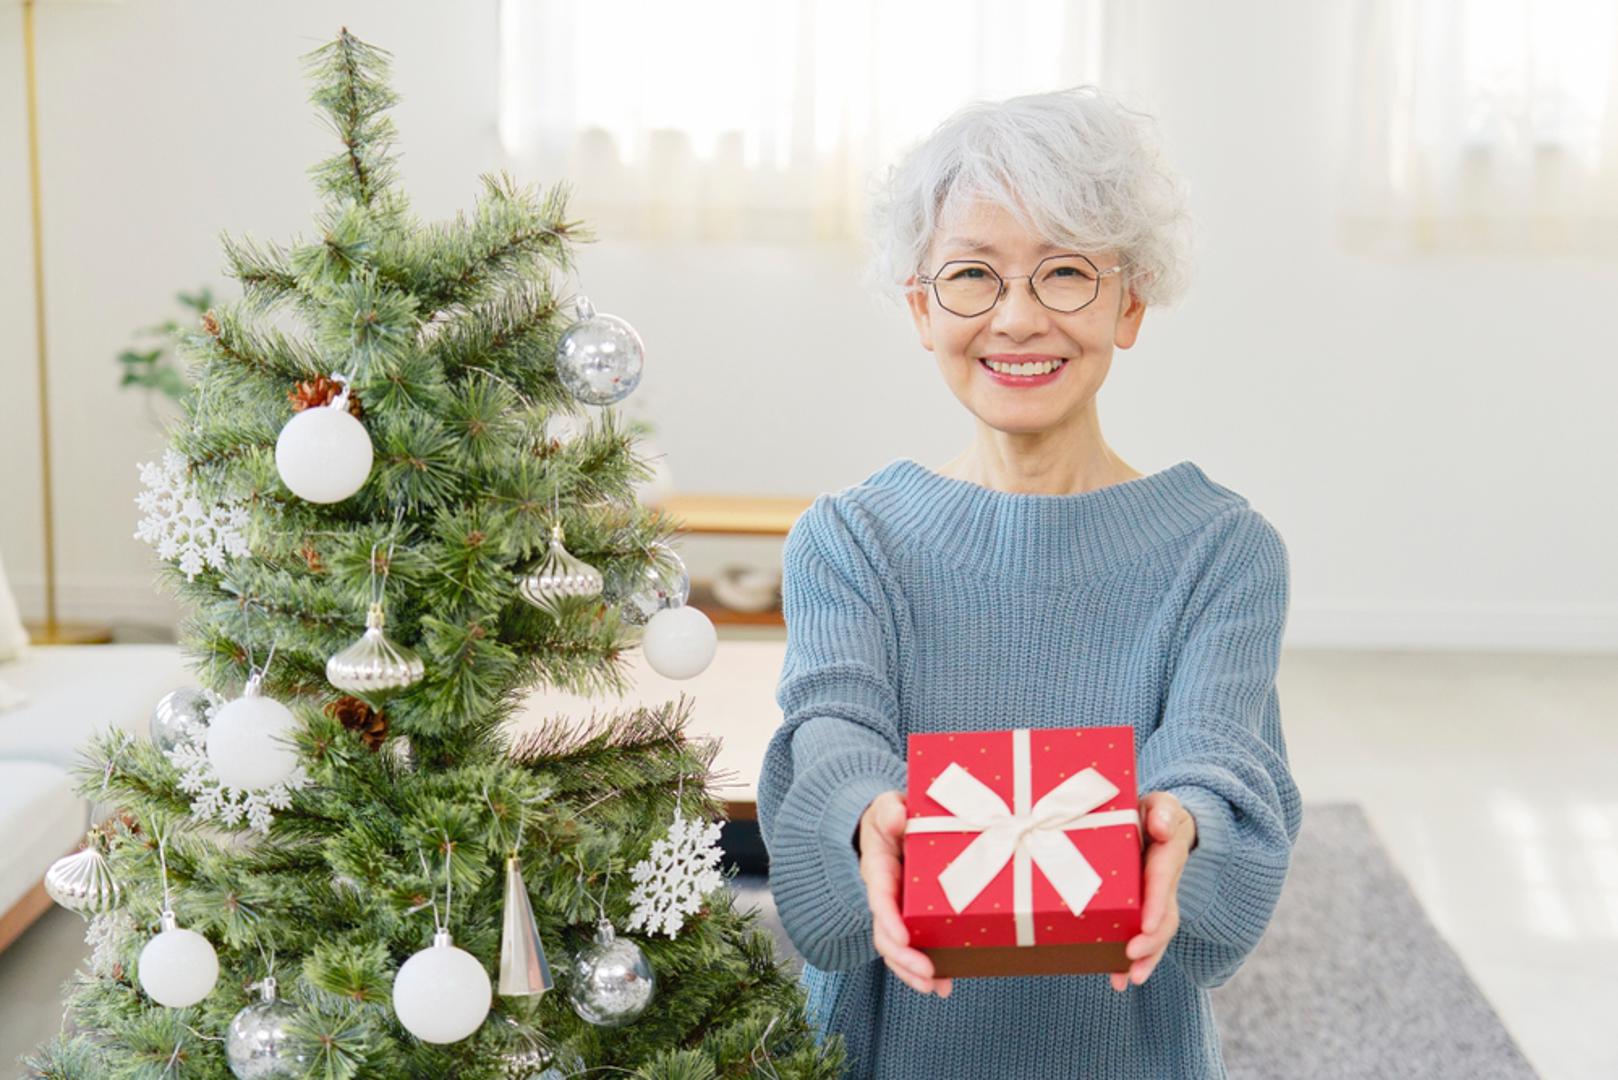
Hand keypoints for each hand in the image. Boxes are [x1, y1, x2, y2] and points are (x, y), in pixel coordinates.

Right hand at [859, 790, 952, 997]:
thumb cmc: (890, 816)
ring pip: (897, 949)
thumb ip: (889, 810)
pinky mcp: (912, 919)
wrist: (889, 826)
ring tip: (936, 988)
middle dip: (903, 958)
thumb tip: (897, 817)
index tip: (904, 937)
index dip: (889, 920)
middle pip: (885, 934)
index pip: (879, 897)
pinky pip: (915, 948)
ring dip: (913, 972)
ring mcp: (897, 912)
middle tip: (927, 974)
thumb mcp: (886, 806)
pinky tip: (944, 984)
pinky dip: (927, 969)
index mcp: (878, 869)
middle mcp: (885, 897)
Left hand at [1111, 791, 1196, 991]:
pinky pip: (1141, 937)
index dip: (1157, 903)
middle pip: (1165, 916)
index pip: (1163, 879)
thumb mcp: (1160, 804)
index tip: (1147, 925)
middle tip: (1132, 959)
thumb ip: (1163, 811)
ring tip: (1127, 980)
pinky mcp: (1142, 912)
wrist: (1161, 824)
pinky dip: (1133, 961)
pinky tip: (1118, 979)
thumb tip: (1161, 828)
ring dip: (1145, 959)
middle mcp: (1164, 883)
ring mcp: (1155, 901)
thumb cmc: (1154, 813)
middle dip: (1151, 941)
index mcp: (1167, 854)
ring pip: (1156, 934)